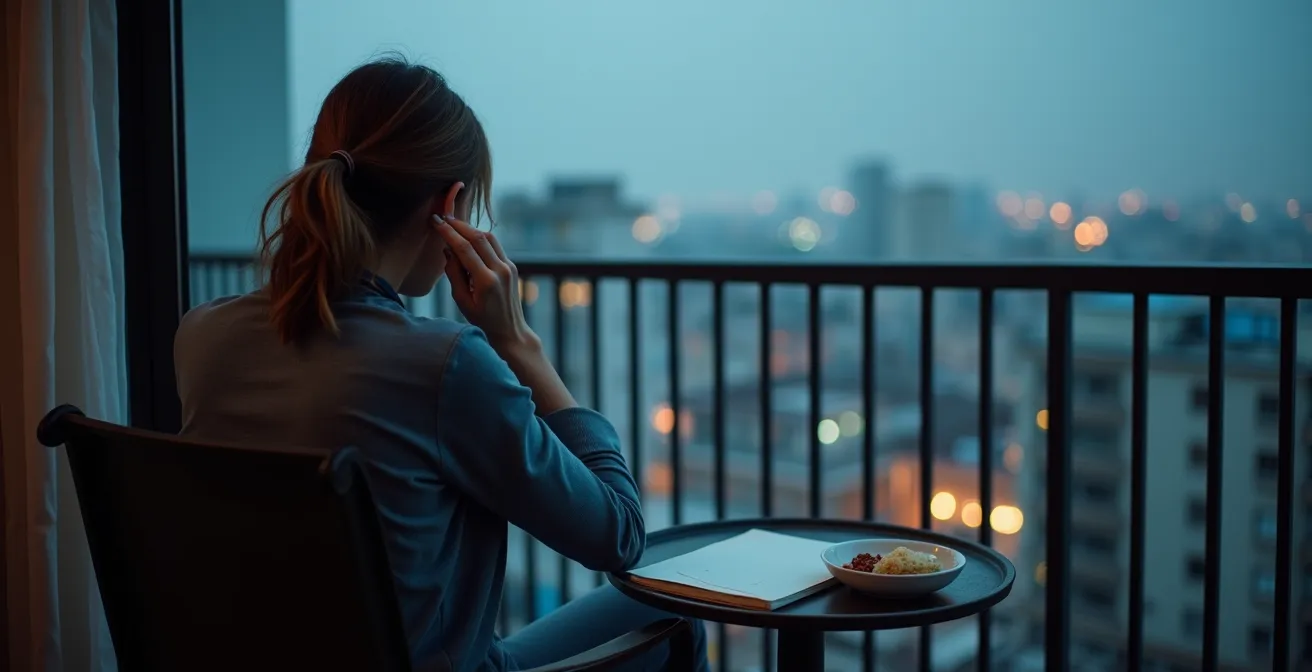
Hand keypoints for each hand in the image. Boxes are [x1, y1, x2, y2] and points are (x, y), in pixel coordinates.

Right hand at [434, 214, 537, 351]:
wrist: (510, 329)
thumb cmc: (482, 319)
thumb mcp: (461, 301)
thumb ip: (454, 274)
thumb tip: (448, 250)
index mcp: (486, 281)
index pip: (464, 249)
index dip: (449, 232)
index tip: (436, 222)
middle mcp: (500, 270)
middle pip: (478, 237)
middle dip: (459, 225)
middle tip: (443, 217)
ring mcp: (508, 266)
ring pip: (489, 237)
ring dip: (471, 229)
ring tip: (454, 225)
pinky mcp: (511, 266)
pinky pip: (495, 245)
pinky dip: (480, 238)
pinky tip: (468, 238)